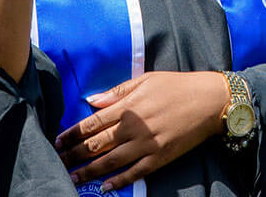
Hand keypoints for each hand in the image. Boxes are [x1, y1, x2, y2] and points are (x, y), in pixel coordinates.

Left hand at [55, 71, 229, 190]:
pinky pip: (136, 172)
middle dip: (74, 155)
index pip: (91, 123)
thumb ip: (117, 91)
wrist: (209, 100)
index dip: (71, 134)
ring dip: (89, 172)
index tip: (56, 141)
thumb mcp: (145, 80)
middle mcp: (134, 127)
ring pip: (111, 162)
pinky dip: (119, 181)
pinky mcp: (160, 157)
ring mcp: (147, 144)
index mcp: (128, 106)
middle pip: (97, 144)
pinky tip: (105, 188)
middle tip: (56, 162)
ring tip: (72, 178)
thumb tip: (92, 100)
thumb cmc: (176, 85)